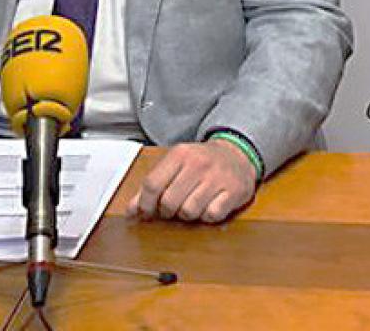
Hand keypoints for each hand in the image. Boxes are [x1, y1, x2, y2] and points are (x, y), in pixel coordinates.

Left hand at [129, 140, 257, 222]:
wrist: (237, 153)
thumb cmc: (202, 162)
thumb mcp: (175, 165)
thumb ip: (152, 187)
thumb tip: (131, 211)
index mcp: (180, 154)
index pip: (152, 184)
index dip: (145, 204)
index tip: (146, 212)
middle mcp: (199, 164)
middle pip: (169, 202)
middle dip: (168, 211)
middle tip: (173, 208)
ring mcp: (217, 177)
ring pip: (189, 212)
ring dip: (188, 215)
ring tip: (192, 204)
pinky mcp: (234, 191)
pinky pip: (212, 215)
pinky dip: (208, 216)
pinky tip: (209, 205)